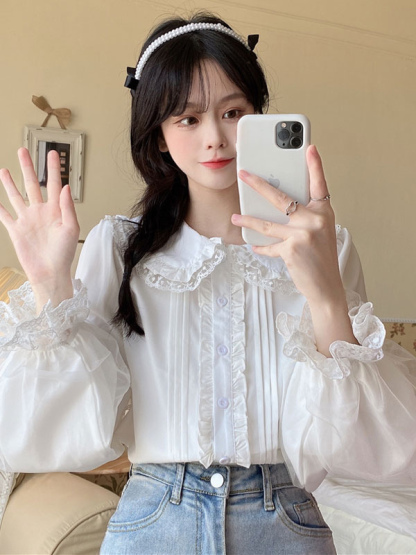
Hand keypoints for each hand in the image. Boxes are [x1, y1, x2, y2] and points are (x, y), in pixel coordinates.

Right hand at [0, 148, 79, 309]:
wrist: (49, 272)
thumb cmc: (64, 254)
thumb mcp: (71, 229)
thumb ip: (68, 207)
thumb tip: (65, 187)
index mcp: (55, 210)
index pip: (54, 184)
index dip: (53, 168)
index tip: (52, 153)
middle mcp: (40, 211)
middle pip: (32, 184)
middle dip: (28, 167)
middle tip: (23, 150)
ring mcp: (27, 220)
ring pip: (16, 196)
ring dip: (9, 182)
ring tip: (4, 168)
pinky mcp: (16, 230)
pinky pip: (4, 215)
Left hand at [232, 145, 355, 354]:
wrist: (326, 287)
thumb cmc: (321, 259)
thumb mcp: (320, 233)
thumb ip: (305, 218)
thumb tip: (279, 206)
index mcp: (323, 213)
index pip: (319, 185)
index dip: (315, 166)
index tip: (310, 147)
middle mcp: (314, 220)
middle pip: (281, 198)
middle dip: (259, 185)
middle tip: (244, 174)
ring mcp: (302, 235)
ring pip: (267, 223)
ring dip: (248, 221)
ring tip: (236, 217)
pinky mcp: (291, 250)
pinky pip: (269, 245)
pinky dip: (261, 247)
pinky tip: (254, 246)